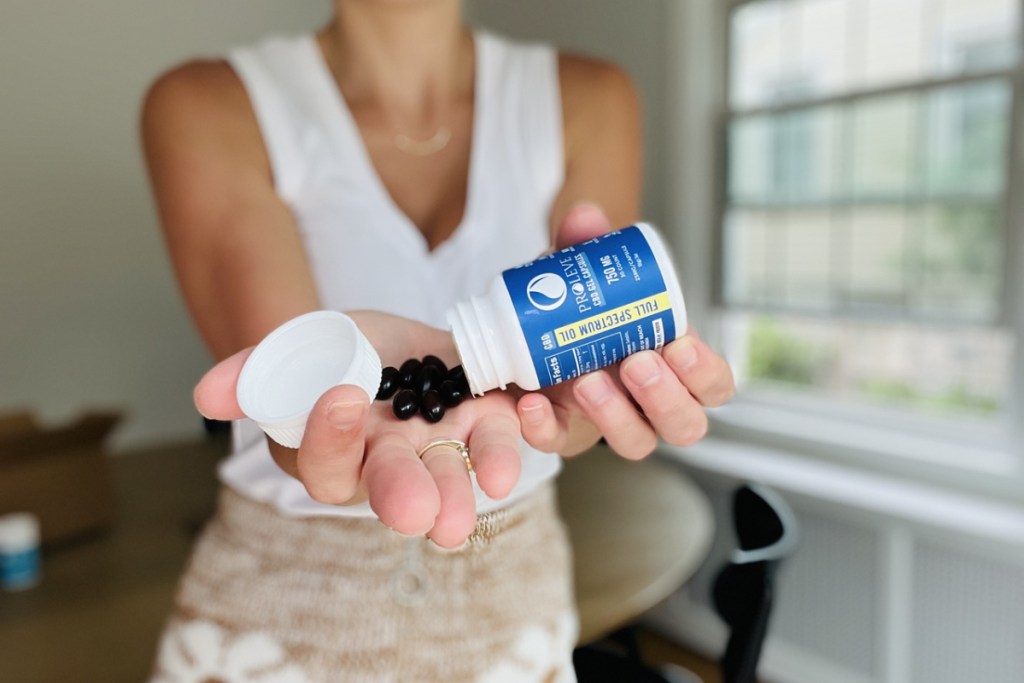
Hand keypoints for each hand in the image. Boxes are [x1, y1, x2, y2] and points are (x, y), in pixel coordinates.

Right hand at [194, 311, 522, 548]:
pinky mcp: (485, 423)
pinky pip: (501, 437)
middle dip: (409, 497)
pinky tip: (529, 414)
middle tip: (424, 514)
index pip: (325, 467)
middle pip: (395, 489)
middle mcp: (387, 465)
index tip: (342, 397)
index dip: (330, 439)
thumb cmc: (333, 357)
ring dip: (472, 481)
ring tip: (493, 484)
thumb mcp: (292, 352)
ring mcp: (439, 448)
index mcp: (334, 454)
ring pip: (453, 473)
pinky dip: (517, 433)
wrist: (393, 346)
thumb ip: (253, 373)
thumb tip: (204, 395)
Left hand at [515, 204, 735, 457]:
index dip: (706, 373)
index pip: (714, 385)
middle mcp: (650, 403)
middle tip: (637, 362)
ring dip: (617, 416)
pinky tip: (532, 404)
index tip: (681, 344)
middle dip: (666, 398)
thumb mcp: (581, 272)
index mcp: (673, 365)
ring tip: (588, 381)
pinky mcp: (564, 435)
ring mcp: (610, 424)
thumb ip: (585, 245)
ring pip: (637, 443)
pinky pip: (562, 444)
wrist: (522, 329)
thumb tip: (585, 218)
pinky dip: (547, 428)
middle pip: (685, 426)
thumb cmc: (575, 304)